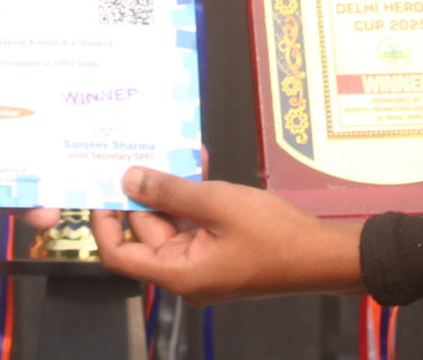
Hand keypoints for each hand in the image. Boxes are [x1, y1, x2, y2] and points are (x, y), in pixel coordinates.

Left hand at [59, 167, 361, 304]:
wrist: (323, 254)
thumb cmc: (274, 234)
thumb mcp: (218, 203)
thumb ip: (170, 190)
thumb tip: (129, 179)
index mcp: (178, 273)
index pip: (120, 254)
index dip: (104, 221)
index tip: (99, 187)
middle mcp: (185, 272)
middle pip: (146, 231)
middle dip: (143, 191)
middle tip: (139, 150)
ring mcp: (203, 261)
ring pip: (171, 221)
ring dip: (172, 187)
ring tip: (175, 150)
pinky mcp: (220, 250)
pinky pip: (194, 221)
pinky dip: (193, 195)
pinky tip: (197, 162)